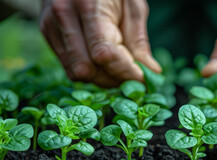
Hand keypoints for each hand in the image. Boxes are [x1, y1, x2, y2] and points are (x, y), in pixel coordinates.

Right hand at [40, 0, 160, 87]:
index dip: (126, 72)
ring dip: (102, 78)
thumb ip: (139, 41)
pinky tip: (103, 62)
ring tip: (118, 67)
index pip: (104, 54)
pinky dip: (90, 72)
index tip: (144, 79)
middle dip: (114, 79)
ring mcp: (51, 26)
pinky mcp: (47, 33)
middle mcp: (64, 17)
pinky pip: (69, 67)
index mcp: (88, 6)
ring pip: (77, 73)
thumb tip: (151, 73)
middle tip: (132, 75)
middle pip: (88, 69)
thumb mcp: (133, 5)